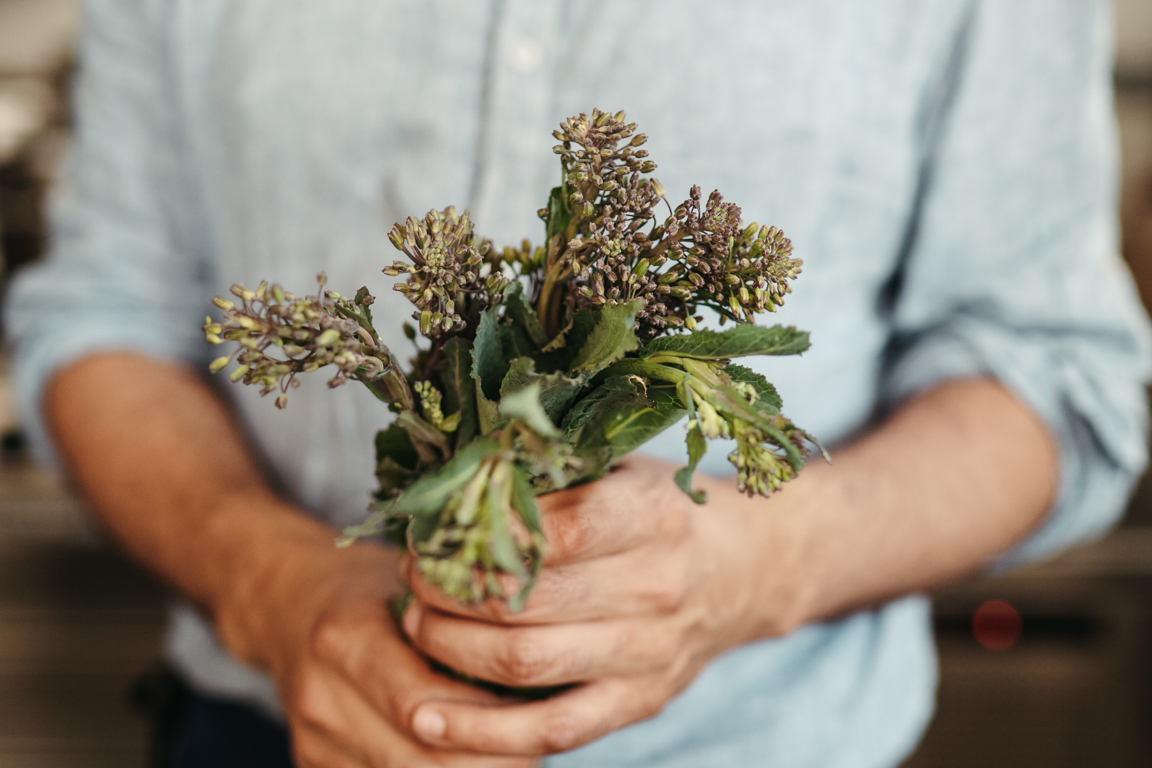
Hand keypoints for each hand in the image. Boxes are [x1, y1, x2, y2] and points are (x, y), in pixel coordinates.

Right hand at [212, 506, 540, 767]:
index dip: (489, 719)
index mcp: (345, 638)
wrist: (285, 604)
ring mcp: (312, 740)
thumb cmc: (367, 588)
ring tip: (513, 751)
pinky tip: (469, 756)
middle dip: (490, 760)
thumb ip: (461, 617)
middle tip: (537, 742)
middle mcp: (320, 695)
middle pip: (420, 758)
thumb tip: (539, 657)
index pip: (424, 703)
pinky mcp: (311, 767)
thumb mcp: (411, 581)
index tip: (538, 712)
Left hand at [399, 455, 808, 755]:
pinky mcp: (640, 701)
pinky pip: (553, 730)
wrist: (745, 570)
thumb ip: (556, 472)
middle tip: (412, 578)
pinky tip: (429, 718)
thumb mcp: (625, 469)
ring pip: (527, 664)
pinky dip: (484, 733)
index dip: (479, 532)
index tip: (434, 529)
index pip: (555, 529)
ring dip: (450, 648)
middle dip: (446, 592)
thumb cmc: (667, 510)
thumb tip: (457, 481)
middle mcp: (655, 587)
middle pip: (526, 601)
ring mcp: (649, 653)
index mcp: (651, 516)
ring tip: (416, 626)